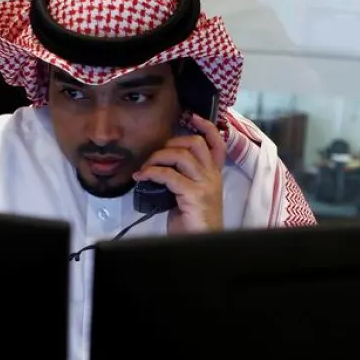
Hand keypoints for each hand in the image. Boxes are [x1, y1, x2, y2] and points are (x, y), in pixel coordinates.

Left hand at [135, 114, 226, 233]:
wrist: (200, 243)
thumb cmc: (193, 222)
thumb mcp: (189, 195)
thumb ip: (182, 178)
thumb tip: (160, 167)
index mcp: (213, 175)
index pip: (217, 144)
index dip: (206, 127)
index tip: (192, 117)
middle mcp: (212, 177)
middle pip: (196, 143)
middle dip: (172, 142)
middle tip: (156, 153)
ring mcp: (204, 185)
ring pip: (181, 155)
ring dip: (158, 157)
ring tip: (146, 167)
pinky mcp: (193, 194)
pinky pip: (168, 175)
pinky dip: (151, 172)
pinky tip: (142, 177)